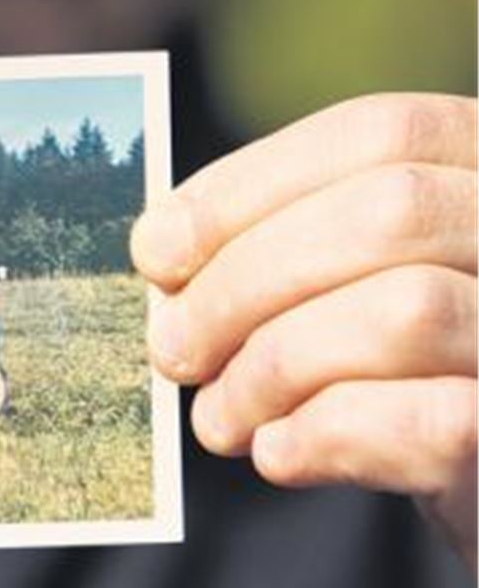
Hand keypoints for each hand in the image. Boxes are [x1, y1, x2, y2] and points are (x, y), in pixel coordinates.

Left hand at [131, 95, 476, 570]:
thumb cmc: (423, 375)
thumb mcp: (372, 282)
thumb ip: (300, 246)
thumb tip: (165, 245)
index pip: (378, 133)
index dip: (248, 187)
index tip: (157, 251)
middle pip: (388, 211)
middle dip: (246, 281)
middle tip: (172, 348)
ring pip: (406, 311)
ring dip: (274, 367)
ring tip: (219, 418)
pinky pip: (431, 425)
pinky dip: (327, 435)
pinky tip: (277, 454)